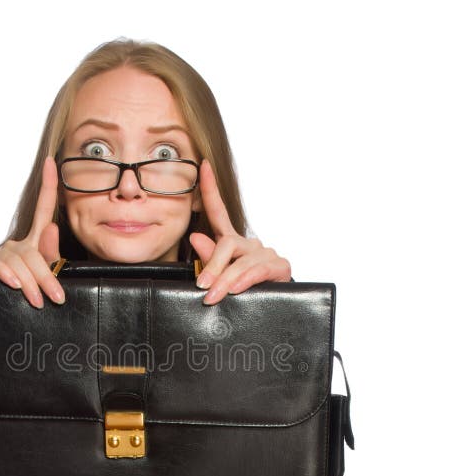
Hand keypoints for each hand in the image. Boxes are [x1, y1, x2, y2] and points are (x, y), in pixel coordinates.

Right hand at [0, 157, 64, 308]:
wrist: (5, 313)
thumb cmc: (31, 293)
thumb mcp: (48, 276)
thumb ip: (52, 255)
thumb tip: (53, 227)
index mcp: (35, 242)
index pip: (43, 209)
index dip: (48, 185)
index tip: (52, 162)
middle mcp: (16, 244)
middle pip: (32, 251)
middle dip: (45, 276)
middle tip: (56, 297)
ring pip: (16, 263)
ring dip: (29, 283)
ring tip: (38, 301)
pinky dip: (5, 275)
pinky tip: (13, 285)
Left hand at [189, 160, 291, 305]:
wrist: (270, 309)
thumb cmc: (240, 292)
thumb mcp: (220, 277)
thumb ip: (208, 259)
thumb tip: (195, 237)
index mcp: (231, 243)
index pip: (218, 212)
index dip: (210, 189)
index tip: (203, 166)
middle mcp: (248, 244)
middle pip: (227, 244)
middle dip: (213, 266)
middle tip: (202, 286)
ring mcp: (265, 254)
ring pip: (241, 261)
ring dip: (226, 280)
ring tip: (213, 295)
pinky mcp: (280, 266)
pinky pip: (259, 270)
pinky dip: (245, 280)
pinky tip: (237, 287)